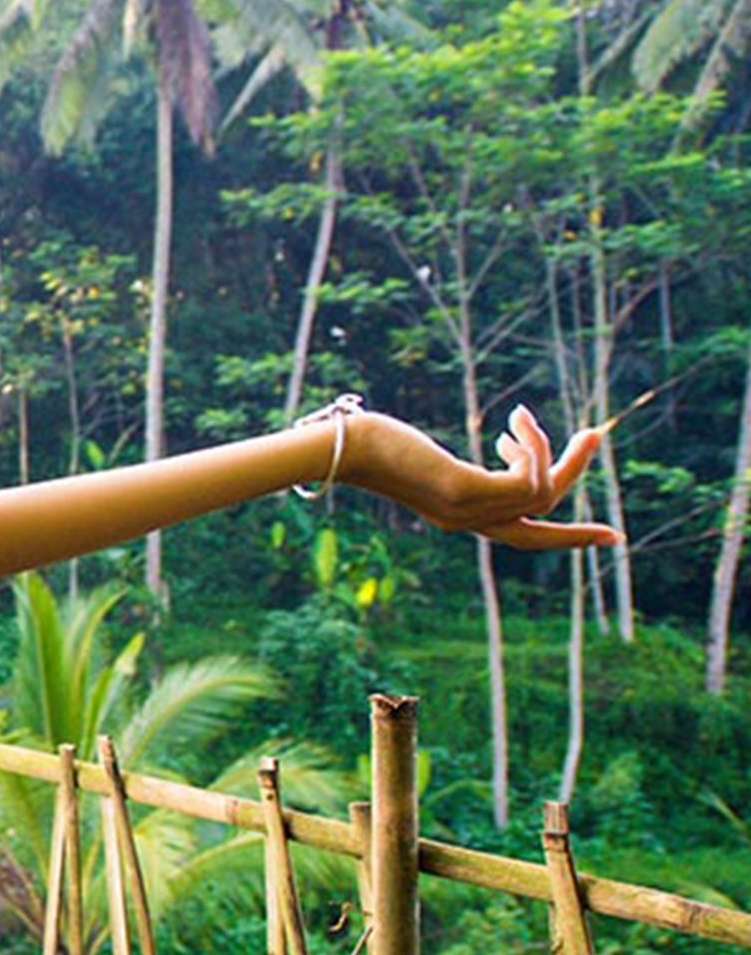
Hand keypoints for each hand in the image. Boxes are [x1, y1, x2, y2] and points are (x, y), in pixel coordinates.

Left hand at [343, 404, 620, 549]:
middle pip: (545, 516)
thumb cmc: (375, 445)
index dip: (570, 537)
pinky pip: (527, 480)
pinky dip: (533, 449)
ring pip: (543, 492)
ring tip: (520, 417)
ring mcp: (468, 511)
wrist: (342, 449)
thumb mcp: (425, 457)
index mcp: (461, 517)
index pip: (525, 536)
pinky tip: (514, 424)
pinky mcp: (465, 492)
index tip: (612, 536)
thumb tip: (498, 446)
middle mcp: (469, 522)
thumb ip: (457, 463)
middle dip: (574, 476)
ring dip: (548, 449)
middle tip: (593, 434)